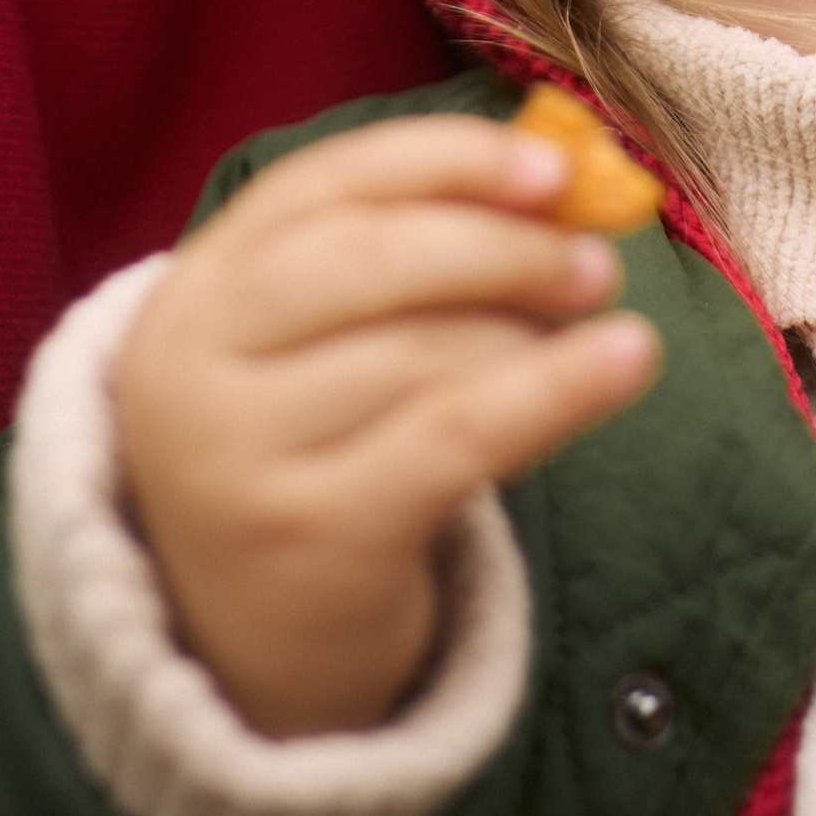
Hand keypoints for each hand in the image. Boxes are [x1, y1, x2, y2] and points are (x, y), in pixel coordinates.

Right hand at [113, 117, 659, 739]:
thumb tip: (561, 182)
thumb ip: (407, 260)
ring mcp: (235, 456)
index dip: (445, 161)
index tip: (552, 168)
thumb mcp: (319, 353)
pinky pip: (457, 435)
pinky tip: (627, 360)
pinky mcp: (308, 535)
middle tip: (595, 263)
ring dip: (532, 331)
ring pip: (424, 351)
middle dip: (501, 245)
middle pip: (371, 257)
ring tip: (594, 332)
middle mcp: (189, 364)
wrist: (248, 654)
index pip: (324, 185)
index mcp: (195, 290)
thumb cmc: (311, 464)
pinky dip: (557, 387)